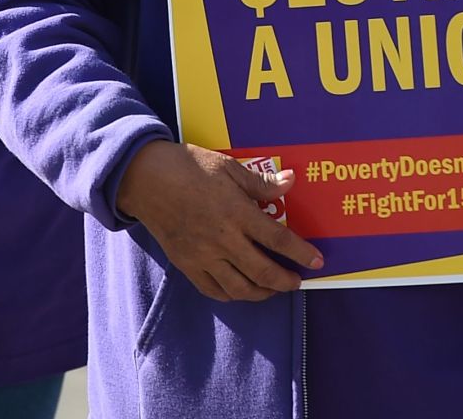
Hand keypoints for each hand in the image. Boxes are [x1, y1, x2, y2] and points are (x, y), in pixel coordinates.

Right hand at [113, 139, 320, 302]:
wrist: (145, 179)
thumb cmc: (188, 167)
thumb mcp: (227, 167)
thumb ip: (260, 182)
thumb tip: (290, 182)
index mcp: (236, 213)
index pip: (277, 240)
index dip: (301, 253)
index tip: (317, 261)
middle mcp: (222, 239)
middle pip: (262, 272)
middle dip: (285, 281)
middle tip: (297, 281)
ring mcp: (203, 256)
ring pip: (239, 288)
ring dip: (262, 293)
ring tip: (273, 289)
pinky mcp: (186, 264)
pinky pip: (213, 289)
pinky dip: (232, 295)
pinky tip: (241, 290)